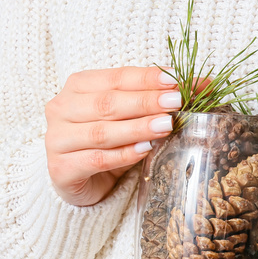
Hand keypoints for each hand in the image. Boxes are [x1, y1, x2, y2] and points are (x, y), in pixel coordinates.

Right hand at [45, 66, 205, 206]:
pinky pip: (96, 160)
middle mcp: (61, 109)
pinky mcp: (60, 169)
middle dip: (145, 102)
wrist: (78, 180)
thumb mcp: (129, 117)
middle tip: (176, 101)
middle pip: (108, 103)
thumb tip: (201, 85)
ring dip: (137, 128)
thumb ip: (154, 101)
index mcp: (77, 86)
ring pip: (102, 132)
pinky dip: (123, 154)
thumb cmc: (106, 143)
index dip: (146, 78)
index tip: (175, 80)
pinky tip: (145, 150)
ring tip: (166, 125)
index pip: (115, 78)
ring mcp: (56, 140)